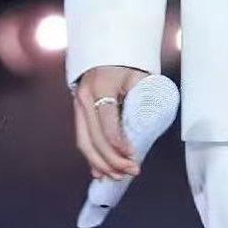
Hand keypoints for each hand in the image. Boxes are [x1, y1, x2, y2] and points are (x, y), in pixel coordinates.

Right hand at [71, 65, 148, 179]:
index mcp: (100, 87)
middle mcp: (84, 98)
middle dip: (111, 160)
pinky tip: (100, 172)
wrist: (108, 50)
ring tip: (118, 176)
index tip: (132, 156)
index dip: (118, 143)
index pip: (106, 123)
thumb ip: (145, 97)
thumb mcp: (140, 75)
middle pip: (93, 138)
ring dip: (101, 164)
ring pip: (84, 143)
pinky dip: (91, 158)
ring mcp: (78, 106)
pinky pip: (82, 139)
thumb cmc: (128, 63)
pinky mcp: (78, 113)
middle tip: (130, 171)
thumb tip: (150, 126)